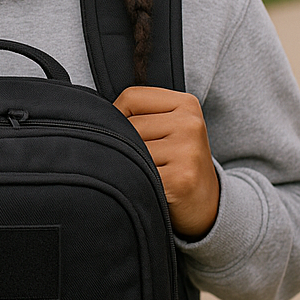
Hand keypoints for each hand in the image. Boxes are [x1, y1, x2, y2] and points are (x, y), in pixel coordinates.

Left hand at [113, 87, 219, 239]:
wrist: (205, 203)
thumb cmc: (177, 162)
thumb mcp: (170, 127)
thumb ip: (141, 114)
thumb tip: (94, 114)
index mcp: (186, 104)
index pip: (131, 97)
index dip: (120, 116)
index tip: (133, 134)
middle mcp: (190, 124)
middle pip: (128, 125)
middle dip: (127, 146)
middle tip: (145, 161)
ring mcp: (187, 150)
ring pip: (130, 150)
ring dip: (132, 166)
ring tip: (149, 174)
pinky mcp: (180, 179)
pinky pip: (137, 175)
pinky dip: (136, 184)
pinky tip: (152, 188)